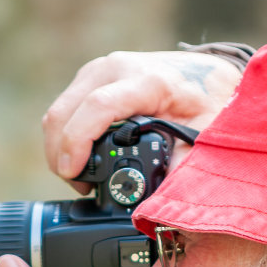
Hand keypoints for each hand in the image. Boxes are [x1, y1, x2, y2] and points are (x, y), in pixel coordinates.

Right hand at [42, 50, 241, 192]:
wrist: (207, 73)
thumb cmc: (207, 101)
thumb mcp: (205, 134)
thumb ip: (183, 163)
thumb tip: (160, 197)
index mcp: (147, 80)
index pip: (97, 107)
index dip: (77, 142)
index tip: (72, 172)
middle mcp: (117, 68)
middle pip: (66, 111)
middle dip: (61, 154)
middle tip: (79, 185)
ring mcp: (100, 69)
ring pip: (59, 111)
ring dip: (60, 147)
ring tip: (80, 176)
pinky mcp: (92, 75)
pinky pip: (66, 107)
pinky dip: (65, 134)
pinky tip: (80, 156)